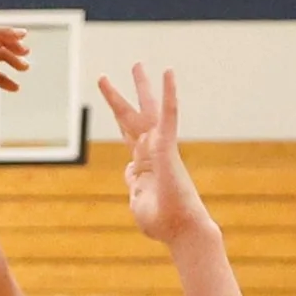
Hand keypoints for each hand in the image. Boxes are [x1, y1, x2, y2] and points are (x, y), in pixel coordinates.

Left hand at [96, 64, 210, 247]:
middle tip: (115, 76)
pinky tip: (168, 72)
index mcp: (143, 165)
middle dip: (122, 96)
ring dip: (142, 87)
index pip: (129, 135)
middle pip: (134, 117)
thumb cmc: (162, 223)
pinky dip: (169, 94)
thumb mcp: (138, 202)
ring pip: (148, 110)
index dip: (120, 119)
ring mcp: (160, 147)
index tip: (116, 108)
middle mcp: (152, 151)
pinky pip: (169, 116)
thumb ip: (134, 185)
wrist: (181, 231)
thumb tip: (130, 172)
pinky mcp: (168, 147)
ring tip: (136, 64)